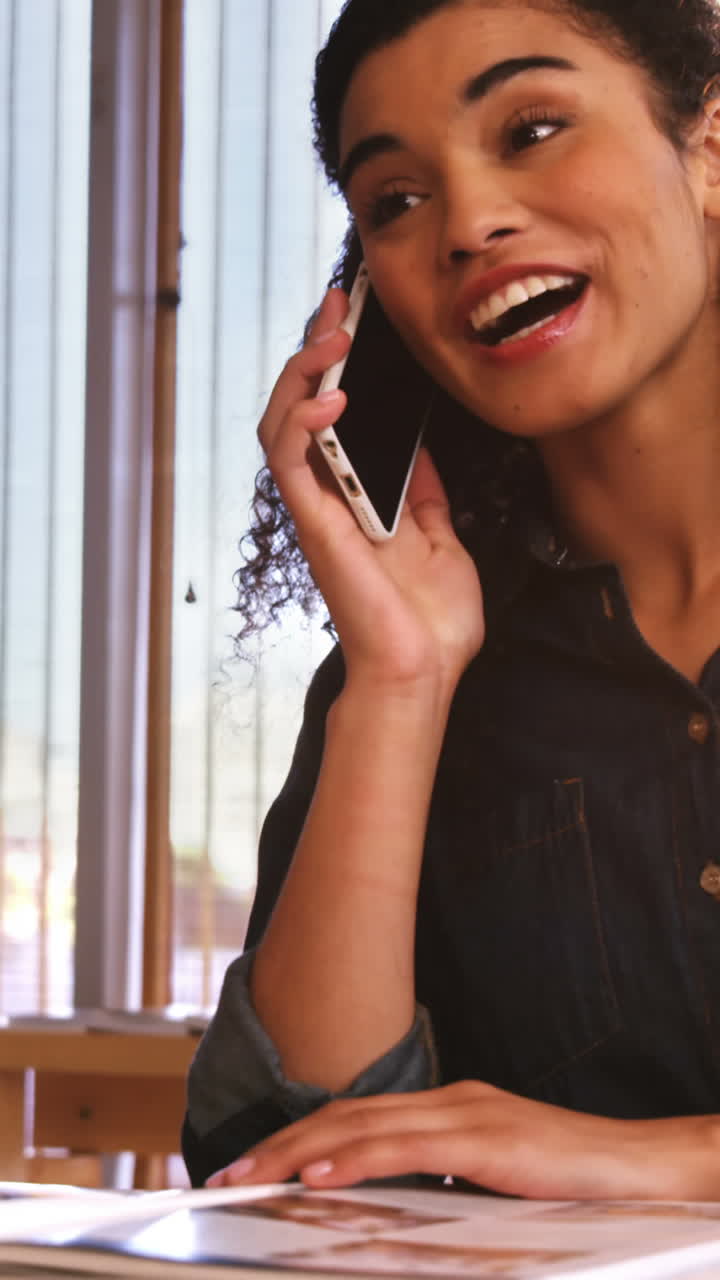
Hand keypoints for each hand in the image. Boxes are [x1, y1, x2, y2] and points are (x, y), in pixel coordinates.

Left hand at [206, 1082, 719, 1200]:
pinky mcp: (487, 1138)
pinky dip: (356, 1159)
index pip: (357, 1117)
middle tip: (226, 1172)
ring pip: (365, 1125)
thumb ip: (443, 1176)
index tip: (255, 1163)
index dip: (301, 1136)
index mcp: (447, 1107)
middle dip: (281, 1143)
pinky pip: (408, 1147)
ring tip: (252, 1175)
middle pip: (347, 1114)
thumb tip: (389, 1202)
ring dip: (300, 1150)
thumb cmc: (569, 1177)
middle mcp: (449, 1100)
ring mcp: (467, 1113)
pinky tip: (319, 1175)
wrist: (639, 1166)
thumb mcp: (492, 1175)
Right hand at [259, 291, 484, 690]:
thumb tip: (419, 448)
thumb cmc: (431, 621)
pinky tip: (331, 396)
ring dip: (302, 372)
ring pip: (280, 422)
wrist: (425, 671)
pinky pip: (289, 461)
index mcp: (357, 497)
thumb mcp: (442, 538)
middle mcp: (328, 497)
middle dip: (315, 348)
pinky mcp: (313, 524)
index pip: (332, 415)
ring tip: (334, 337)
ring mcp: (317, 509)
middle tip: (339, 304)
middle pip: (300, 406)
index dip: (337, 366)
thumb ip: (424, 492)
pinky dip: (301, 420)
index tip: (359, 320)